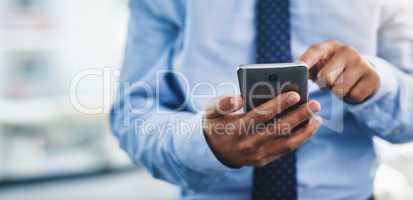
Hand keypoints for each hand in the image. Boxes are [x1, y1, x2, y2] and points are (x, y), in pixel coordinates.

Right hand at [202, 92, 321, 167]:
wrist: (211, 150)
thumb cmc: (215, 122)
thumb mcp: (211, 110)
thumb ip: (223, 102)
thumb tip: (239, 97)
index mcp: (234, 129)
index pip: (259, 116)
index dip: (278, 105)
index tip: (295, 94)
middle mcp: (247, 144)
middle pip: (278, 129)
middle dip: (299, 116)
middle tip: (315, 103)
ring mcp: (256, 155)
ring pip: (286, 144)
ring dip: (305, 131)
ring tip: (318, 118)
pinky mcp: (263, 160)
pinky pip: (285, 150)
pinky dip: (300, 139)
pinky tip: (309, 127)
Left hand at [300, 40, 380, 102]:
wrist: (361, 73)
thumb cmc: (331, 69)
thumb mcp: (318, 66)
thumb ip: (306, 69)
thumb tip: (294, 74)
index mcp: (329, 46)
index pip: (315, 50)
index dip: (307, 59)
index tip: (300, 66)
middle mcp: (347, 51)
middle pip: (326, 77)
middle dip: (324, 85)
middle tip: (328, 83)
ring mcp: (362, 63)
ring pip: (340, 89)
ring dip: (337, 93)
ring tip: (340, 85)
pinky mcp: (373, 77)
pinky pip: (354, 96)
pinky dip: (350, 97)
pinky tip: (352, 88)